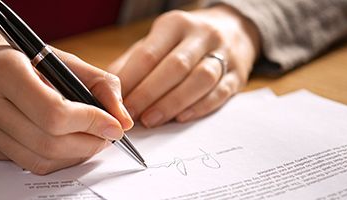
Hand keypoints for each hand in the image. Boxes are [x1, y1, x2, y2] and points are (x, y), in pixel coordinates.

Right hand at [0, 27, 132, 174]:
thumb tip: (122, 119)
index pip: (54, 113)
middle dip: (87, 144)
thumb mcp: (56, 57)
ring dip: (72, 155)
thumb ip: (97, 82)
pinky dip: (50, 158)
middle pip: (48, 142)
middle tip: (104, 136)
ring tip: (87, 140)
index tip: (112, 125)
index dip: (90, 123)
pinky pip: (22, 163)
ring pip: (37, 159)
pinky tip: (59, 142)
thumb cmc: (13, 57)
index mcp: (4, 70)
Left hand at [108, 5, 260, 127]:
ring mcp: (223, 53)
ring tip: (152, 120)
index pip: (149, 54)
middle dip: (149, 94)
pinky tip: (180, 118)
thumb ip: (132, 63)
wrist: (233, 29)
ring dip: (172, 103)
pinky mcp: (238, 74)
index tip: (116, 102)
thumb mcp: (157, 40)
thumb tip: (107, 91)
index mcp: (175, 24)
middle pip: (175, 67)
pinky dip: (198, 107)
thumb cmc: (183, 41)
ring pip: (200, 79)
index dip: (131, 80)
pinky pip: (219, 93)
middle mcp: (201, 35)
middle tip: (131, 115)